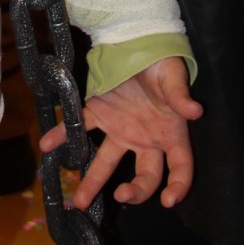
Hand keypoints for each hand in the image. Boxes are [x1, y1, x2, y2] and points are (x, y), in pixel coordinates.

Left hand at [41, 56, 202, 212]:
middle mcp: (145, 140)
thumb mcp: (174, 77)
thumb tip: (195, 111)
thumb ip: (180, 97)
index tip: (169, 201)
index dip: (178, 185)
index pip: (180, 167)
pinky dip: (62, 135)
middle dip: (136, 191)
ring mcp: (120, 130)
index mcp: (170, 134)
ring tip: (79, 201)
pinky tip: (47, 144)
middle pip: (146, 175)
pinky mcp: (99, 113)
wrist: (139, 43)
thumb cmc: (164, 64)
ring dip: (93, 181)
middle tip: (121, 195)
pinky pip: (80, 126)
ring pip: (107, 162)